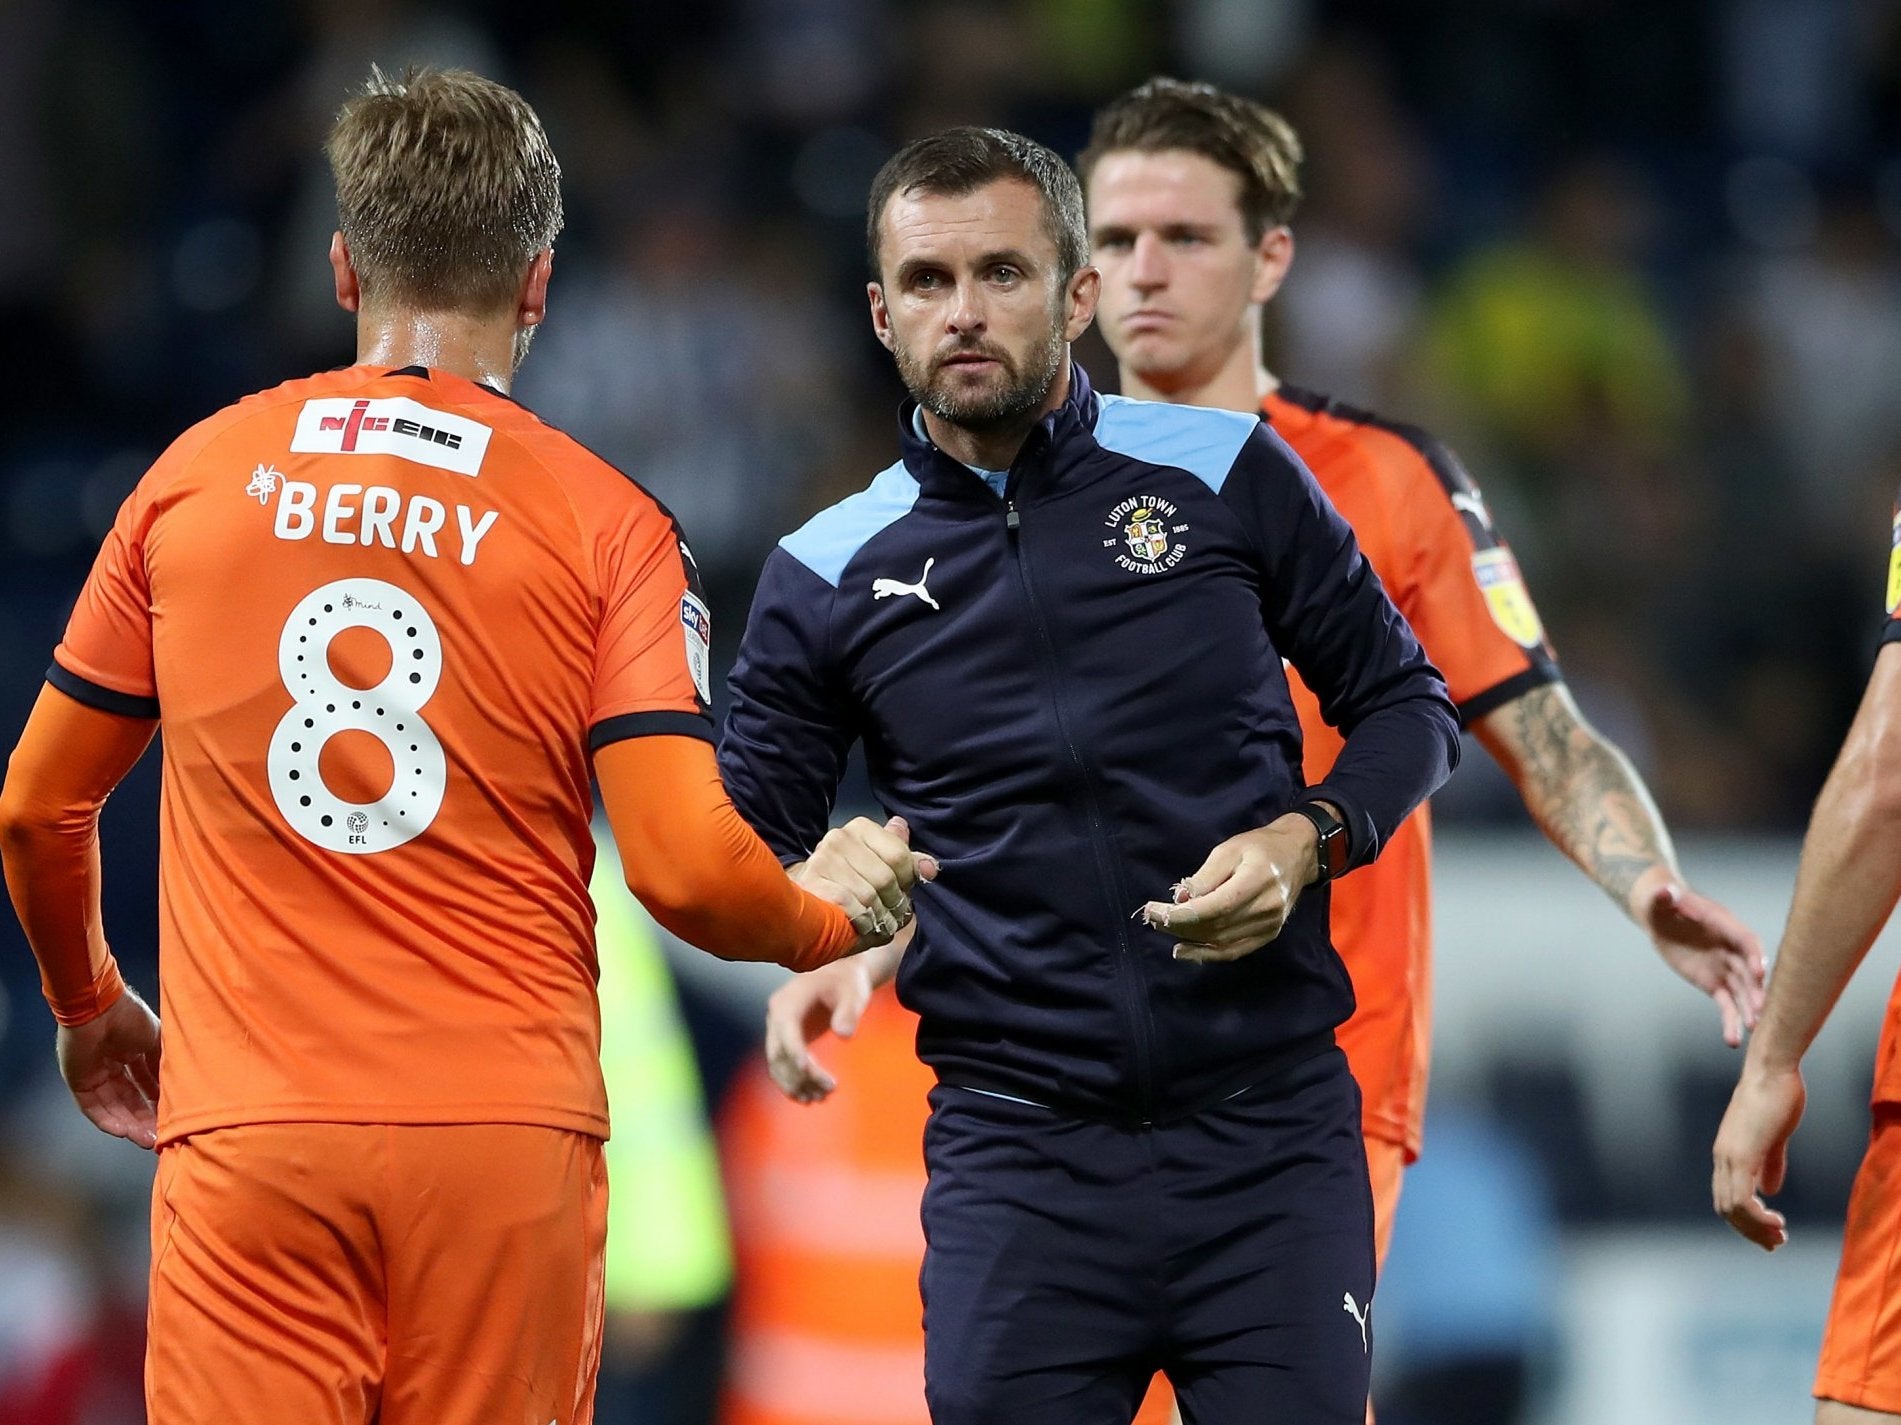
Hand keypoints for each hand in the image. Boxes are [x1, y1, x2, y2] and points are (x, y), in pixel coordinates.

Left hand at [56, 987, 161, 1149]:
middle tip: (158, 1137)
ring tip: (145, 1139)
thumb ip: (162, 1063)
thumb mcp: (157, 1039)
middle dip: (144, 1119)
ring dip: (128, 1124)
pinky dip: (107, 1119)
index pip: (145, 1084)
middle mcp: (112, 1066)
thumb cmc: (131, 1019)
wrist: (99, 1008)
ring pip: (113, 1106)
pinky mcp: (78, 1082)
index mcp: (131, 1053)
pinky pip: (93, 1106)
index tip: (172, 1118)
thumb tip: (176, 1087)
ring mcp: (94, 1075)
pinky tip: (122, 1132)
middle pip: (129, 1099)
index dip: (157, 1101)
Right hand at [764, 955, 878, 1103]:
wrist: (840, 975)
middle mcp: (776, 1016)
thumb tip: (844, 1035)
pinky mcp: (786, 1041)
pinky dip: (796, 1083)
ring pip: (778, 1066)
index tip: (809, 1072)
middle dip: (800, 1076)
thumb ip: (849, 1011)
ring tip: (823, 1098)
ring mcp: (778, 1030)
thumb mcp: (853, 992)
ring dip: (797, 1085)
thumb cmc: (847, 982)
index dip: (795, 1053)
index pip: (786, 1031)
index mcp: (788, 1001)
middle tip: (829, 1089)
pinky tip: (814, 1097)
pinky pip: (785, 1067)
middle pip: (778, 1054)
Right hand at [794, 815, 937, 949]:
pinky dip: (862, 923)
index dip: (906, 880)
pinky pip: (851, 907)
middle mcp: (840, 838)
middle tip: (892, 914)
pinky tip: (861, 925)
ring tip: (878, 922)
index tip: (902, 891)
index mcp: (861, 828)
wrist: (804, 906)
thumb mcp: (882, 870)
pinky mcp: (814, 883)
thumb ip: (908, 865)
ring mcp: (824, 859)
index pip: (900, 855)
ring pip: (869, 895)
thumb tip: (930, 867)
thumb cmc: (849, 886)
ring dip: (879, 916)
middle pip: (886, 878)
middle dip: (893, 902)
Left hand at [1138, 813, 1320, 963]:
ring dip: (1188, 940)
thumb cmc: (1259, 847)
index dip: (1181, 914)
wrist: (1297, 855)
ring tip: (1163, 930)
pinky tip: (1185, 950)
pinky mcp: (1269, 935)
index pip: (1214, 907)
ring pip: (1221, 942)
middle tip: (1152, 918)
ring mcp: (1270, 925)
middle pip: (1215, 927)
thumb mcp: (1229, 849)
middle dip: (1178, 926)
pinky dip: (1207, 954)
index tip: (1153, 910)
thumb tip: (1181, 898)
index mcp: (1258, 881)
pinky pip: (1234, 951)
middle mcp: (1267, 908)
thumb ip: (1205, 876)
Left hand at [1634, 873, 1766, 1047]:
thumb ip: (1665, 897)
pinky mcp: (1714, 984)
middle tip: (1762, 1009)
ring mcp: (1725, 968)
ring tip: (1754, 1028)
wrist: (1661, 916)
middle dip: (1756, 988)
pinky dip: (1730, 1021)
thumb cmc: (1663, 902)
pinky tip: (1732, 1040)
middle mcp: (1731, 949)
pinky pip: (1726, 1005)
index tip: (1759, 972)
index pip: (1746, 941)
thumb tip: (1664, 891)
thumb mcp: (1660, 899)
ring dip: (1749, 1008)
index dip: (1753, 955)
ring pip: (1742, 992)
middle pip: (1749, 971)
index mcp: (1725, 926)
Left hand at [1712, 1060, 1802, 1249]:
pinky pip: (1742, 1197)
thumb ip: (1770, 1163)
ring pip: (1732, 1208)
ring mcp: (1729, 1155)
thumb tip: (1769, 1190)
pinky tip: (1776, 1222)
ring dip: (1755, 1228)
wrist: (1771, 1071)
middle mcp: (1722, 1157)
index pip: (1726, 1198)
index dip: (1745, 1221)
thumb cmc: (1775, 1097)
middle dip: (1750, 1231)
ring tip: (1779, 1237)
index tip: (1770, 1233)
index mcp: (1726, 1153)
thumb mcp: (1773, 1136)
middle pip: (1725, 1208)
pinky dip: (1757, 1217)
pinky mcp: (1742, 1154)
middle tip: (1776, 1243)